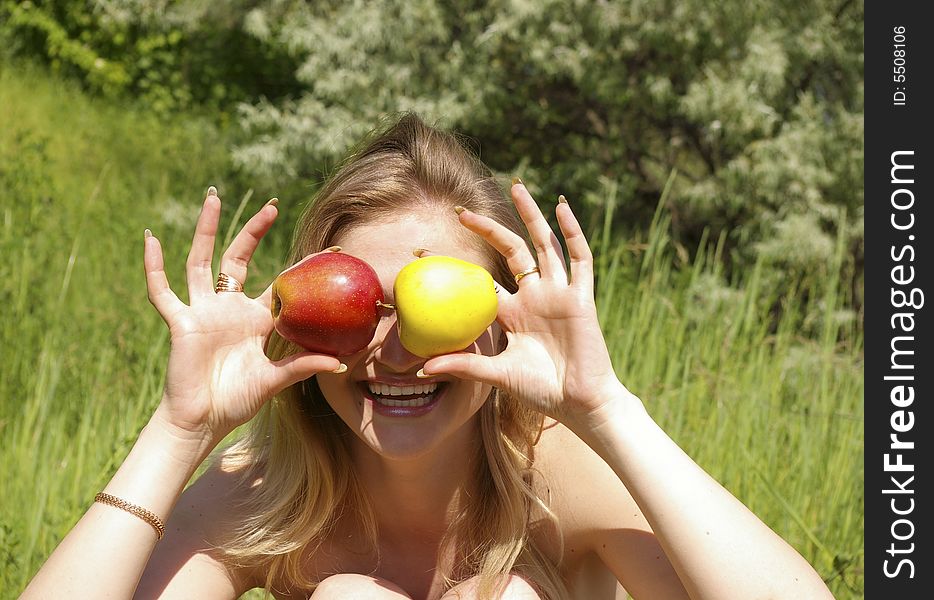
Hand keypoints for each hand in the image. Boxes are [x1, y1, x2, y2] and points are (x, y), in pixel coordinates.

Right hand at [144, 189, 342, 442]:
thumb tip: (339, 363)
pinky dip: (154, 267)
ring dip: (206, 230)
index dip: (302, 266)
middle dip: (254, 230)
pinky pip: (163, 290)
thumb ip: (302, 366)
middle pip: (239, 258)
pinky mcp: (180, 321)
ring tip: (213, 197)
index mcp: (254, 318)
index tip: (330, 249)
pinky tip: (150, 239)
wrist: (202, 421)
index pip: (280, 283)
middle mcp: (228, 307)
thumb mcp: (274, 380)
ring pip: (201, 261)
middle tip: (273, 205)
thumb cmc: (237, 401)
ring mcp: (202, 310)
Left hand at [422, 182, 632, 426]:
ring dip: (532, 215)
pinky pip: (579, 259)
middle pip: (511, 251)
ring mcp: (559, 294)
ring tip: (517, 186)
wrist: (580, 403)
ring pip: (544, 245)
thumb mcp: (498, 375)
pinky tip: (561, 208)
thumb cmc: (541, 390)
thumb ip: (464, 366)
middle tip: (461, 210)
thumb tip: (421, 368)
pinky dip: (572, 232)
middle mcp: (535, 297)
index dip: (456, 267)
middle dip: (489, 229)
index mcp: (513, 313)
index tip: (424, 253)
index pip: (480, 281)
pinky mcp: (581, 297)